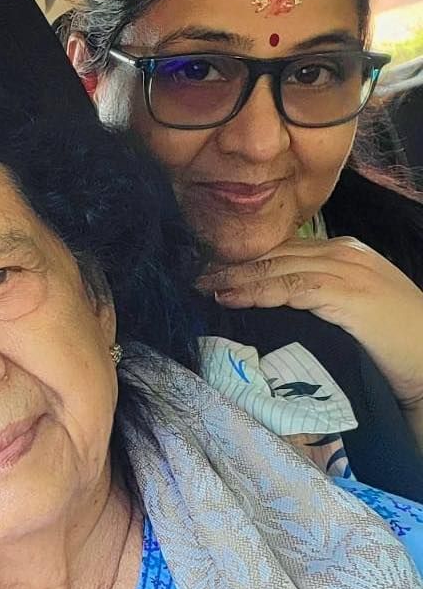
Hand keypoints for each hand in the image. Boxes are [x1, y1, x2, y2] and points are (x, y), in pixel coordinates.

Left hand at [198, 236, 422, 414]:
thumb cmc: (394, 341)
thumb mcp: (352, 309)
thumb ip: (319, 297)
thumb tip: (274, 303)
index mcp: (346, 252)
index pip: (285, 247)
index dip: (246, 258)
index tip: (212, 268)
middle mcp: (345, 253)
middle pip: (277, 252)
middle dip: (233, 263)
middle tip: (195, 274)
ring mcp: (348, 271)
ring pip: (279, 266)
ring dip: (238, 276)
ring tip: (206, 286)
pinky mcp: (349, 295)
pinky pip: (294, 288)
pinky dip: (261, 292)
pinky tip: (234, 299)